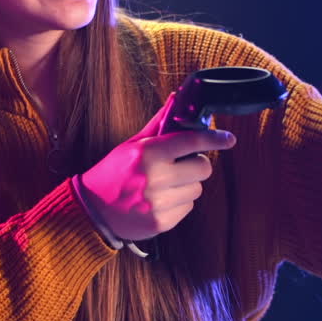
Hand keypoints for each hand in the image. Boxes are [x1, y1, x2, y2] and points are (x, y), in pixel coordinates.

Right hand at [78, 93, 235, 240]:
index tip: (228, 138)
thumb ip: (159, 125)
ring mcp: (159, 203)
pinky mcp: (162, 222)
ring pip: (197, 189)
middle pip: (203, 168)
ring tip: (164, 185)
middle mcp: (155, 178)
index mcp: (148, 153)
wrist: (92, 210)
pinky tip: (159, 200)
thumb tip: (177, 98)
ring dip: (187, 185)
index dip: (215, 138)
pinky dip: (179, 203)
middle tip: (181, 165)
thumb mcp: (132, 145)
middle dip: (196, 164)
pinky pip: (188, 207)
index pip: (192, 142)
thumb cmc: (114, 172)